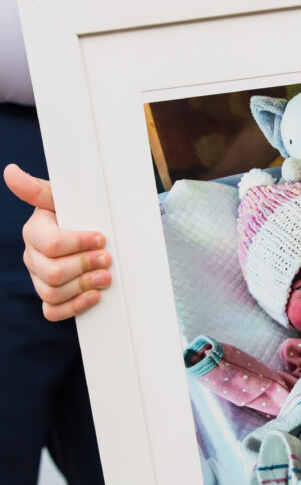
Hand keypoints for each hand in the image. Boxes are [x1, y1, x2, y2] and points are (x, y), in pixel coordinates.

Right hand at [3, 164, 111, 320]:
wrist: (87, 233)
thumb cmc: (75, 213)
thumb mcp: (62, 199)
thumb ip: (39, 189)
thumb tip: (10, 172)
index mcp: (34, 231)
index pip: (51, 244)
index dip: (78, 244)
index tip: (101, 238)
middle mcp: (32, 257)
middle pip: (52, 272)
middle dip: (83, 266)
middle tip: (107, 260)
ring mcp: (38, 279)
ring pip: (52, 293)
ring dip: (83, 287)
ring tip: (106, 278)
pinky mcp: (49, 298)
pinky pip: (52, 312)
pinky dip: (74, 307)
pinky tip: (94, 296)